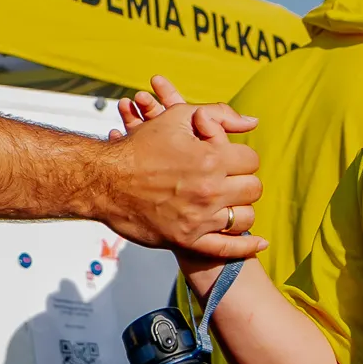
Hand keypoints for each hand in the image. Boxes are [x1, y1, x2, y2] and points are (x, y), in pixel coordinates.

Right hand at [95, 78, 260, 257]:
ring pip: (244, 217)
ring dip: (241, 209)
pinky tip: (258, 243)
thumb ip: (218, 115)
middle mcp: (209, 190)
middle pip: (252, 189)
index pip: (251, 161)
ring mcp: (199, 217)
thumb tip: (251, 121)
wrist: (104, 181)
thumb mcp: (177, 119)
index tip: (231, 161)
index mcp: (211, 159)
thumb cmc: (138, 149)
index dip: (242, 158)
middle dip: (243, 182)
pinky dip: (246, 247)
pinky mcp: (187, 239)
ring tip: (229, 203)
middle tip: (230, 181)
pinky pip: (228, 248)